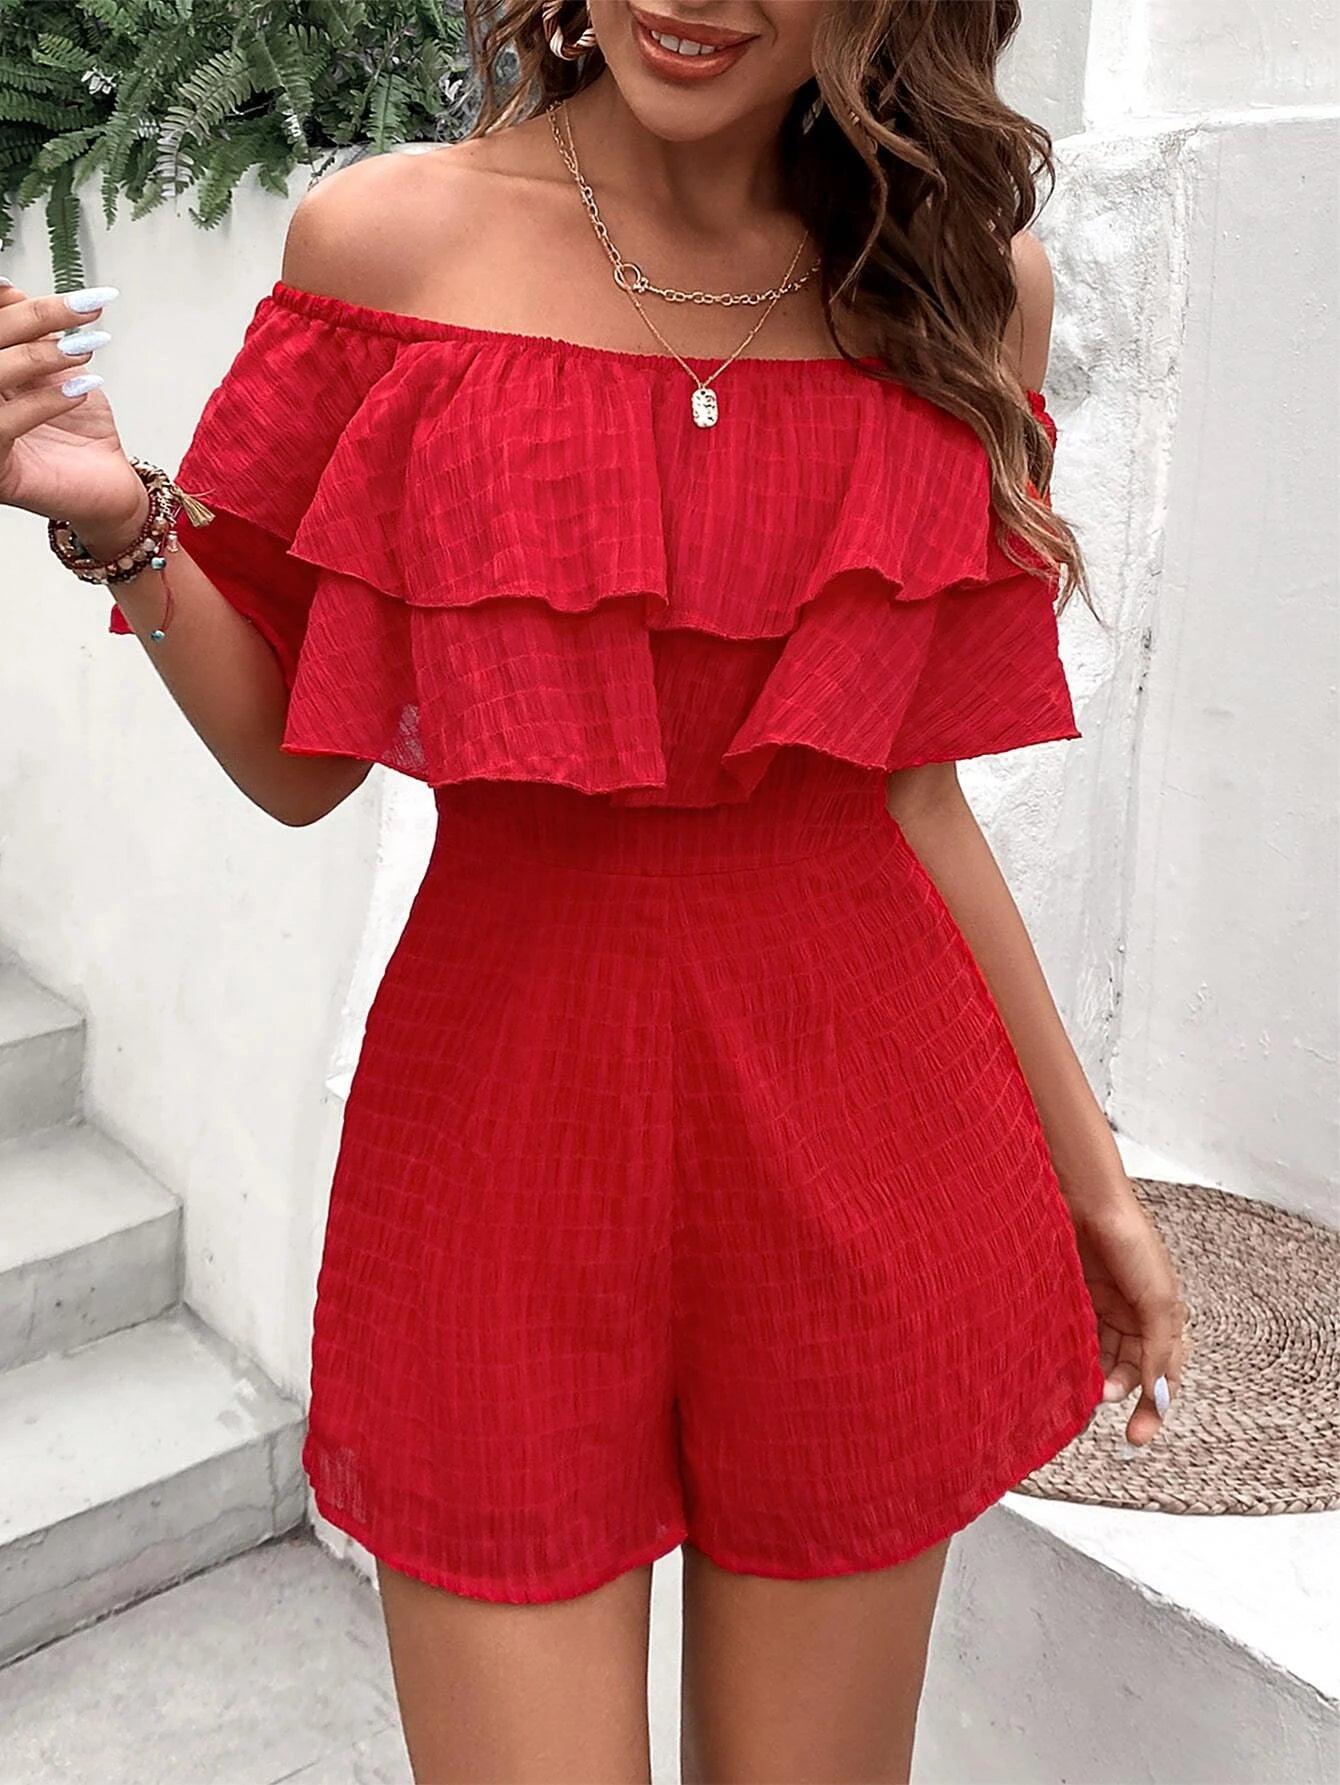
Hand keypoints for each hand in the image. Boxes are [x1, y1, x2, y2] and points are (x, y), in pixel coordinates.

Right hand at [0, 278, 146, 545]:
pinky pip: (6, 425)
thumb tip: (6, 289)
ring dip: (40, 356)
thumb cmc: (77, 430)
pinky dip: (45, 402)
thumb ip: (28, 333)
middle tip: (84, 307)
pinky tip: (81, 390)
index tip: (16, 286)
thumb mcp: (53, 370)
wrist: (108, 489)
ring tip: (86, 349)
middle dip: (32, 318)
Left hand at [1068, 1183, 1188, 1447]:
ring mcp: (1106, 1308)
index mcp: (1165, 1316)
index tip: (1136, 1437)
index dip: (1153, 1408)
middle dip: (1119, 1391)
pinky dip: (1077, 1356)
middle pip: (1132, 1370)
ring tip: (1084, 1387)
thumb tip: (1158, 1394)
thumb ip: (1159, 1349)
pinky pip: (1079, 1338)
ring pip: (1103, 1358)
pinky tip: (1068, 1368)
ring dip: (1096, 1376)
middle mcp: (1137, 1316)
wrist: (1087, 1201)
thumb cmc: (1132, 1242)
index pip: (1164, 1375)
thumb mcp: (1157, 1301)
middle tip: (1100, 1401)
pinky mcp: (1078, 1299)